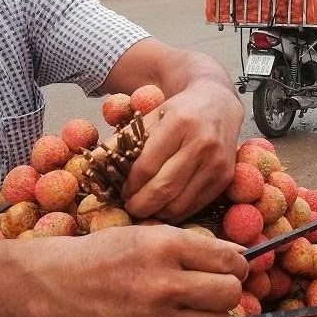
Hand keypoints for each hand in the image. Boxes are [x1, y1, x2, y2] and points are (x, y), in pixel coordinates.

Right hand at [59, 226, 246, 316]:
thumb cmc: (113, 255)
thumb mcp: (153, 234)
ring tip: (187, 309)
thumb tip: (245, 258)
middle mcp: (163, 284)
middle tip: (210, 290)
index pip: (232, 261)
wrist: (65, 285)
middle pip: (230, 295)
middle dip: (226, 292)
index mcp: (166, 246)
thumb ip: (200, 246)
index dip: (236, 266)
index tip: (228, 269)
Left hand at [122, 79, 243, 220]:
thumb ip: (122, 140)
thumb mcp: (151, 117)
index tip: (121, 192)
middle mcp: (201, 144)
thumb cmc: (180, 111)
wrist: (218, 103)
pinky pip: (196, 205)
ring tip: (145, 210)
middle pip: (164, 188)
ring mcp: (216, 163)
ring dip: (158, 213)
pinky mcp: (225, 177)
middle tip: (129, 209)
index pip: (147, 166)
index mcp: (179, 124)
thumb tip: (91, 162)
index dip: (130, 185)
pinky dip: (177, 213)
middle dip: (141, 205)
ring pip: (180, 203)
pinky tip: (164, 208)